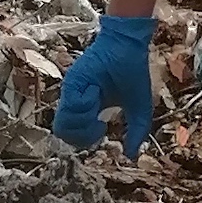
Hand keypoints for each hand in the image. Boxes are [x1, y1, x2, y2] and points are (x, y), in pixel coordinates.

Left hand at [53, 13, 156, 156]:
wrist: (129, 47)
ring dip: (84, 119)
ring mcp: (71, 93)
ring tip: (98, 101)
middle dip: (84, 135)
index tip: (104, 127)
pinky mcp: (70, 82)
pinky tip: (96, 90)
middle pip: (64, 134)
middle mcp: (76, 102)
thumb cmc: (134, 73)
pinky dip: (85, 104)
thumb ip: (136, 132)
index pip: (75, 136)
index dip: (87, 139)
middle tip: (100, 122)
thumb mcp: (138, 109)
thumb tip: (131, 155)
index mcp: (89, 109)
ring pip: (62, 124)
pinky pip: (70, 105)